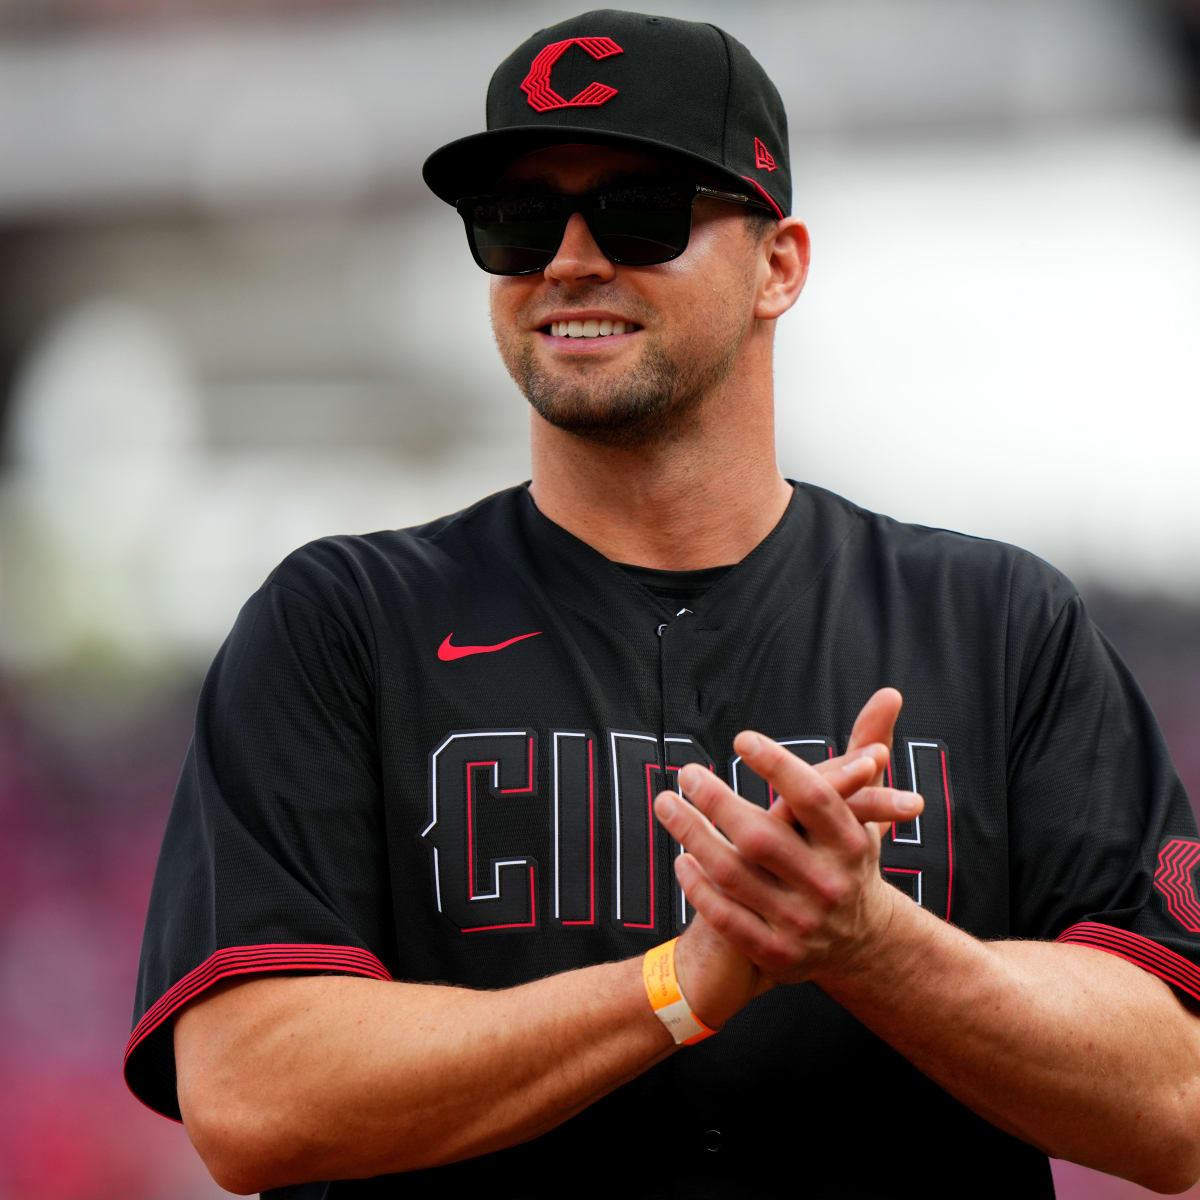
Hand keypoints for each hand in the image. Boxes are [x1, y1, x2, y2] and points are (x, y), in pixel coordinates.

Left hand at [656, 689, 922, 986]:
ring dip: (692, 836)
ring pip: (735, 875)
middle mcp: (829, 885)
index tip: (742, 739)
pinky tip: (681, 858)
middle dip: (716, 801)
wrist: (862, 943)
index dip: (778, 765)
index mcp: (851, 844)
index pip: (813, 798)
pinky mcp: (778, 955)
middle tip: (686, 772)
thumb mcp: (865, 808)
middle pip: (761, 838)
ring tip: (667, 804)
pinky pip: (727, 919)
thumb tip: (890, 692)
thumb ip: (868, 749)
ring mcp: (803, 924)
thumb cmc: (849, 856)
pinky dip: (699, 887)